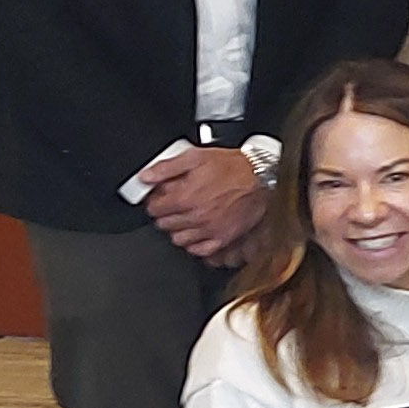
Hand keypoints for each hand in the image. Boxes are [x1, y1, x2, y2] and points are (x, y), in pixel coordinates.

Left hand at [141, 146, 268, 261]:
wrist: (263, 178)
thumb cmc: (234, 167)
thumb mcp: (195, 157)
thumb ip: (166, 168)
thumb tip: (145, 177)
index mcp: (185, 198)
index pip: (154, 209)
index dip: (155, 201)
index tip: (160, 197)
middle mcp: (195, 217)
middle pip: (164, 225)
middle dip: (165, 214)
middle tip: (173, 205)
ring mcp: (210, 230)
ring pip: (178, 239)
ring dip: (178, 229)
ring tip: (185, 217)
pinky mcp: (224, 238)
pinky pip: (200, 250)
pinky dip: (194, 243)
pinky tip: (197, 232)